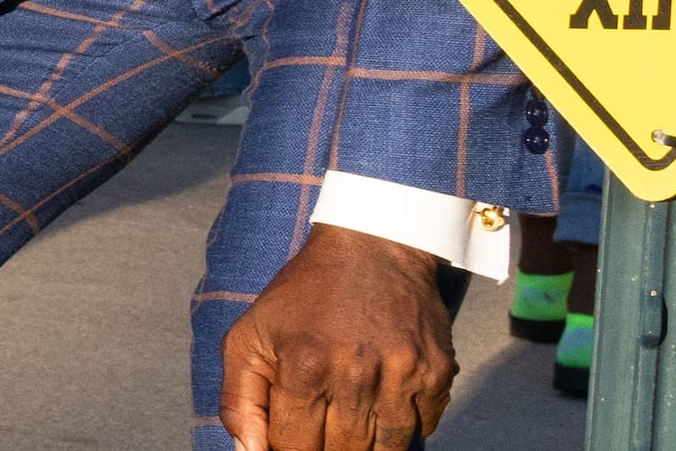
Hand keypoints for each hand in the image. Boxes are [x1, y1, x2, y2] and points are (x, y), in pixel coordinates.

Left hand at [217, 224, 457, 450]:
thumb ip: (239, 399)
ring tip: (351, 416)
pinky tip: (384, 400)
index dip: (288, 447)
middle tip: (322, 423)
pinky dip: (403, 426)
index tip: (293, 433)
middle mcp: (356, 374)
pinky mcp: (436, 372)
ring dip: (367, 444)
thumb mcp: (251, 334)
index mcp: (305, 366)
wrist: (372, 244)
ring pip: (386, 450)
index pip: (295, 448)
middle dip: (326, 447)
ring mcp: (403, 375)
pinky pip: (424, 430)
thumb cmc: (304, 293)